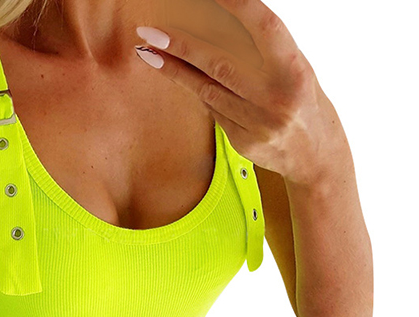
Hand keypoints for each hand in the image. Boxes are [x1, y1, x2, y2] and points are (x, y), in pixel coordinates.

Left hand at [135, 0, 346, 184]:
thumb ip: (259, 48)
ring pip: (208, 89)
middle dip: (183, 46)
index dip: (236, 6)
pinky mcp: (242, 143)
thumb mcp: (292, 66)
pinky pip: (211, 109)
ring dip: (174, 68)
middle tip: (152, 31)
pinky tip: (173, 71)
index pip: (262, 28)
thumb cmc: (300, 96)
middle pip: (221, 64)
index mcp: (294, 69)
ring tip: (148, 50)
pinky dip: (193, 87)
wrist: (315, 153)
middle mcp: (276, 97)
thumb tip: (216, 19)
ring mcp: (257, 123)